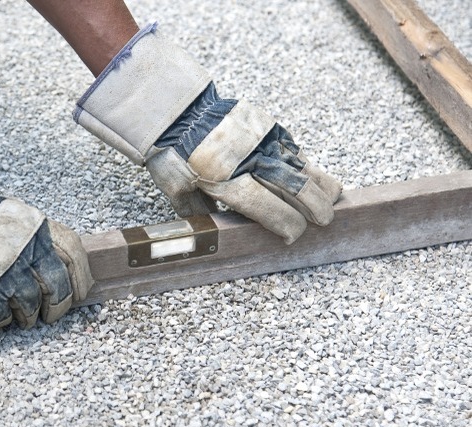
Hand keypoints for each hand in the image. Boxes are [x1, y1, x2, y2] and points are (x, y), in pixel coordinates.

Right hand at [0, 140, 92, 328]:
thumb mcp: (22, 218)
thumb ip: (45, 239)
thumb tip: (67, 265)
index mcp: (39, 233)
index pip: (74, 258)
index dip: (82, 279)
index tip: (81, 292)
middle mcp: (26, 255)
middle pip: (58, 291)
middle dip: (58, 307)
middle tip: (52, 313)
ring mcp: (6, 277)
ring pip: (30, 309)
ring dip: (28, 317)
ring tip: (22, 315)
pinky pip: (1, 319)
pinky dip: (1, 322)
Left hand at [74, 24, 340, 243]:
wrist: (176, 111)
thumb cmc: (173, 155)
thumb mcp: (178, 191)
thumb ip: (203, 215)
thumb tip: (220, 236)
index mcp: (226, 179)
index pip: (270, 208)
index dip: (288, 225)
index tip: (294, 236)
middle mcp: (251, 159)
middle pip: (297, 188)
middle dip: (316, 209)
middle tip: (324, 222)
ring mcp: (264, 140)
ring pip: (304, 166)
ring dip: (322, 187)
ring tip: (332, 201)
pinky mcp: (270, 127)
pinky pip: (295, 151)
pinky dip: (308, 167)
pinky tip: (315, 180)